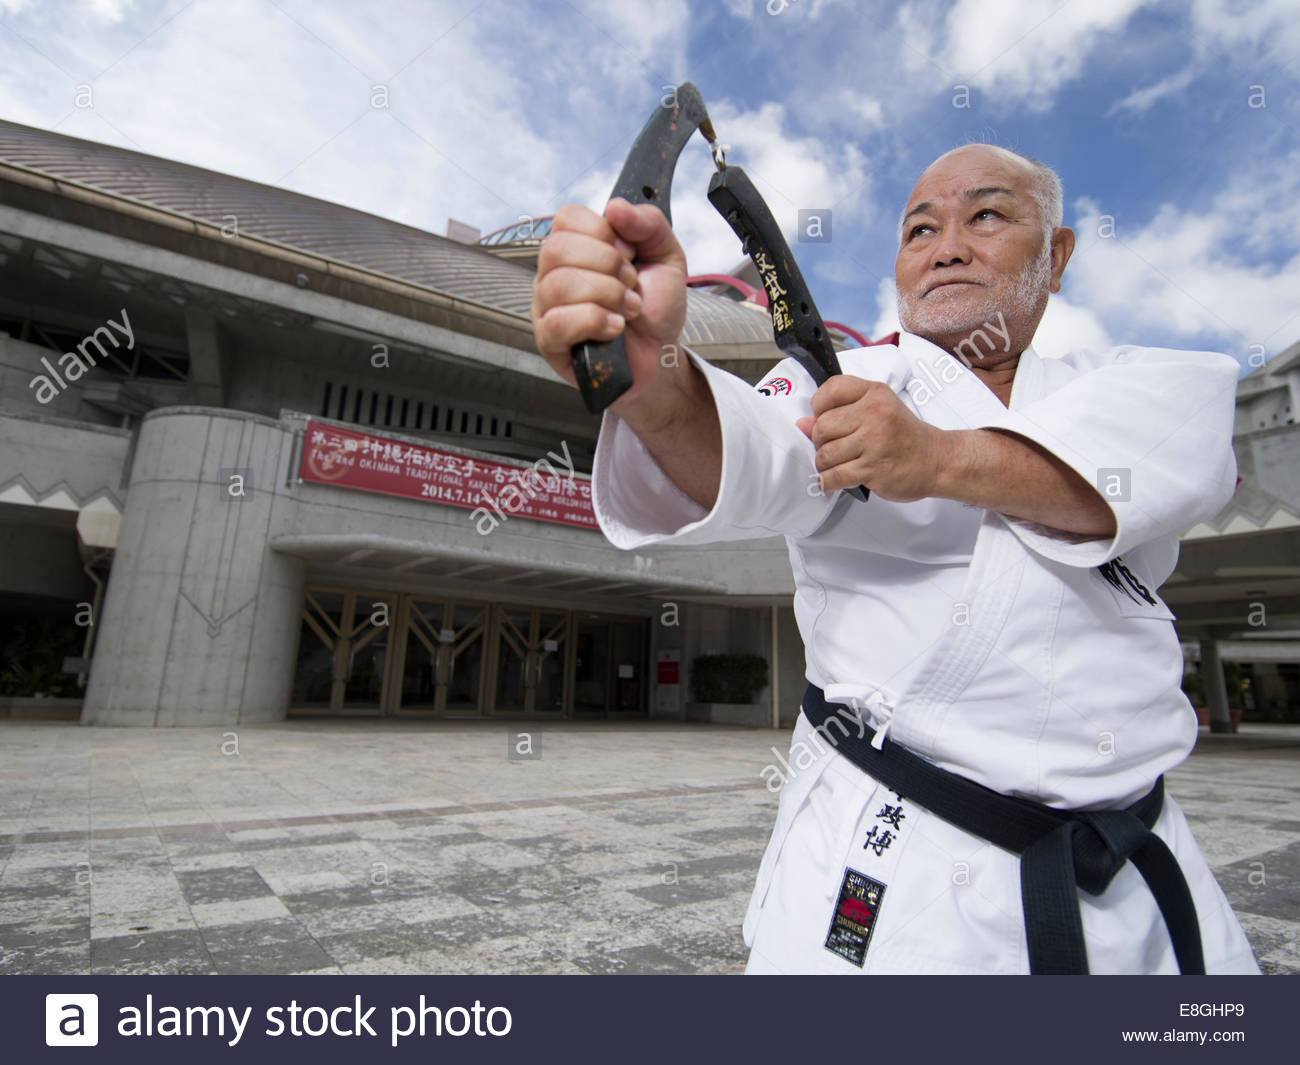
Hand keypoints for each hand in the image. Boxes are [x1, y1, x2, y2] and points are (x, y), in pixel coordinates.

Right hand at [531, 198, 688, 421]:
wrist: (661, 355)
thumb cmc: (655, 308)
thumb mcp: (666, 256)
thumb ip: (649, 224)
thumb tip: (615, 207)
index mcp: (576, 248)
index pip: (566, 218)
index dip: (601, 231)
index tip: (628, 252)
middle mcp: (554, 274)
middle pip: (557, 249)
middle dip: (608, 265)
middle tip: (631, 284)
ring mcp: (547, 308)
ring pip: (559, 285)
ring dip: (607, 295)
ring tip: (628, 309)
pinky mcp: (549, 342)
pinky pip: (557, 322)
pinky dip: (594, 321)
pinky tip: (615, 327)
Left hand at [795, 377, 951, 500]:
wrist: (937, 460)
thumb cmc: (904, 435)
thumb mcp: (878, 410)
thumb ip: (841, 412)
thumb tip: (801, 423)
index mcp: (874, 394)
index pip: (831, 390)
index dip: (818, 406)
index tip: (824, 417)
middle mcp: (874, 414)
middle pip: (822, 426)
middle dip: (820, 441)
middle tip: (833, 447)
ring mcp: (874, 442)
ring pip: (825, 454)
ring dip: (824, 464)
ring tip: (836, 465)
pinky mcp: (873, 468)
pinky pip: (834, 476)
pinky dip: (828, 482)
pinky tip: (833, 481)